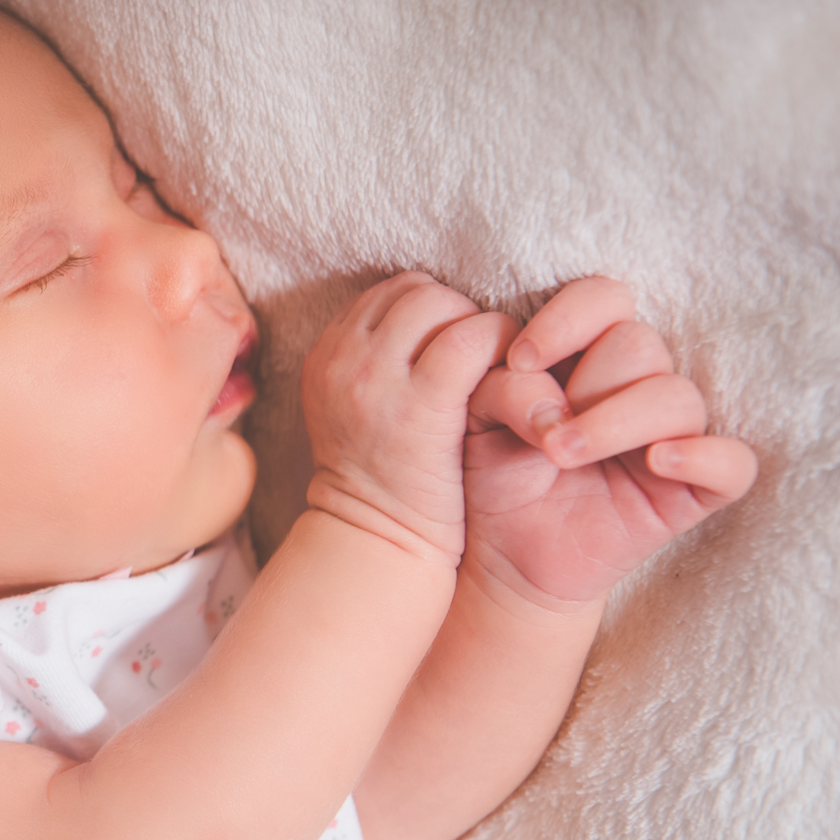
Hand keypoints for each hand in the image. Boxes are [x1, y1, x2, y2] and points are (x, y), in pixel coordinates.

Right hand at [302, 272, 515, 563]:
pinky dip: (502, 344)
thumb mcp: (355, 417)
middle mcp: (341, 359)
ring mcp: (376, 377)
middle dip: (458, 314)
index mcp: (324, 358)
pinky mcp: (422, 403)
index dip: (431, 313)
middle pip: (414, 292)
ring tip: (501, 364)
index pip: (387, 297)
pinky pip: (473, 339)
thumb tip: (431, 331)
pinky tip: (516, 374)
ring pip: (443, 304)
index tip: (457, 346)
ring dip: (481, 326)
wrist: (377, 546)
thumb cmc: (382, 488)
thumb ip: (377, 369)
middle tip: (485, 356)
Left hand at [462, 276, 757, 609]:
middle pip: (641, 344)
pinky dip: (705, 457)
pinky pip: (734, 464)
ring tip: (562, 455)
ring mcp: (672, 437)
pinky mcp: (694, 492)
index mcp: (588, 356)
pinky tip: (658, 462)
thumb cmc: (494, 474)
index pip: (606, 299)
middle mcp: (637, 388)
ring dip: (616, 422)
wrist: (502, 555)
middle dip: (586, 384)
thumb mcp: (476, 417)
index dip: (569, 318)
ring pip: (679, 397)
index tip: (520, 359)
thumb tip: (542, 383)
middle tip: (545, 434)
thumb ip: (500, 383)